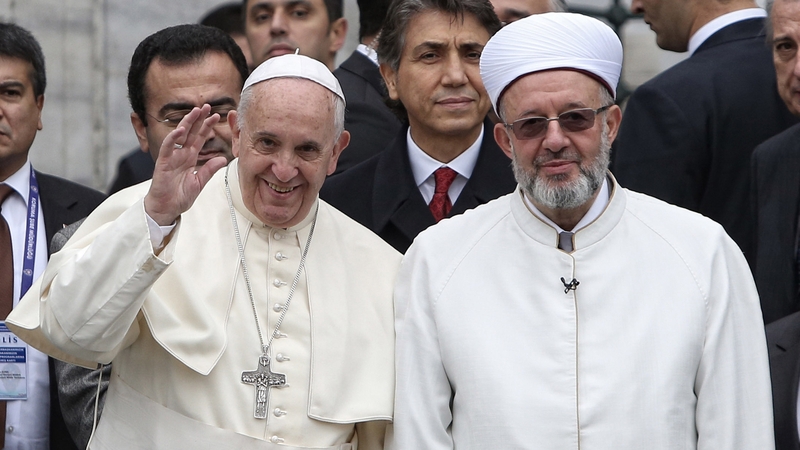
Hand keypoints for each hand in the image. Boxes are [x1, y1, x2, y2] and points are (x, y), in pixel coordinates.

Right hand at [144, 105, 227, 225]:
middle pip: (191, 132)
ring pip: (179, 135)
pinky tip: (180, 129)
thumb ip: (209, 170)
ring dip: (187, 122)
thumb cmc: (180, 196)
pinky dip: (173, 138)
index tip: (216, 116)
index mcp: (190, 158)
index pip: (200, 138)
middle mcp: (181, 154)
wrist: (167, 208)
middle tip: (206, 106)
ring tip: (195, 111)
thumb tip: (223, 159)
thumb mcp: (199, 182)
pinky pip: (168, 147)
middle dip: (198, 119)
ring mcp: (172, 157)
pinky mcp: (163, 162)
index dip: (207, 127)